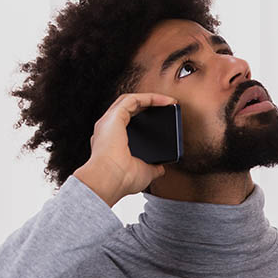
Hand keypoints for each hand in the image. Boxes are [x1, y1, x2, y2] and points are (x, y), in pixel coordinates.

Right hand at [74, 92, 175, 206]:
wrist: (111, 180)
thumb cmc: (122, 180)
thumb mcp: (143, 172)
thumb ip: (152, 167)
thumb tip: (161, 168)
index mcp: (111, 142)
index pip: (128, 123)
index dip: (145, 119)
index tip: (162, 120)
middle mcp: (107, 130)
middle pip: (128, 109)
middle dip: (148, 105)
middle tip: (167, 106)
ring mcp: (109, 122)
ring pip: (129, 101)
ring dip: (150, 99)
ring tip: (169, 101)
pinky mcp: (114, 117)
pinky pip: (133, 99)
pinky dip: (149, 98)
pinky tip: (165, 100)